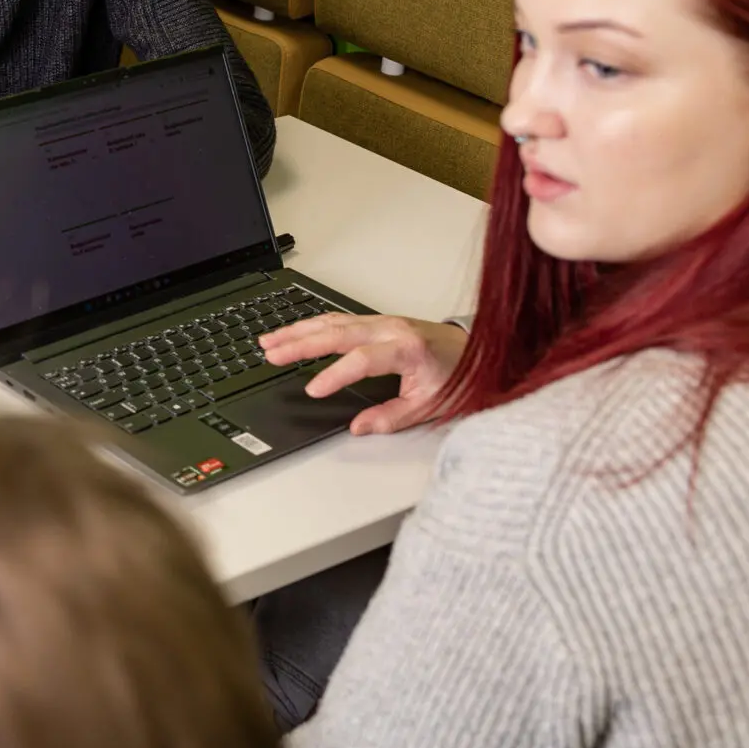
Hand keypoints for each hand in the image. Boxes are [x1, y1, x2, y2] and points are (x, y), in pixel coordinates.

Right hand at [258, 314, 468, 434]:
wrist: (478, 351)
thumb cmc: (459, 376)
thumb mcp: (431, 406)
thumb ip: (393, 417)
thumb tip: (360, 427)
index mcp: (407, 348)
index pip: (362, 359)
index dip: (335, 375)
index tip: (313, 390)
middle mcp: (391, 329)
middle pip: (338, 332)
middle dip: (301, 343)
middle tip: (273, 354)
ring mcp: (382, 322)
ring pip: (333, 321)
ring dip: (299, 330)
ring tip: (270, 341)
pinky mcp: (376, 322)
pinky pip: (338, 320)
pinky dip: (312, 325)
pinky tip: (293, 332)